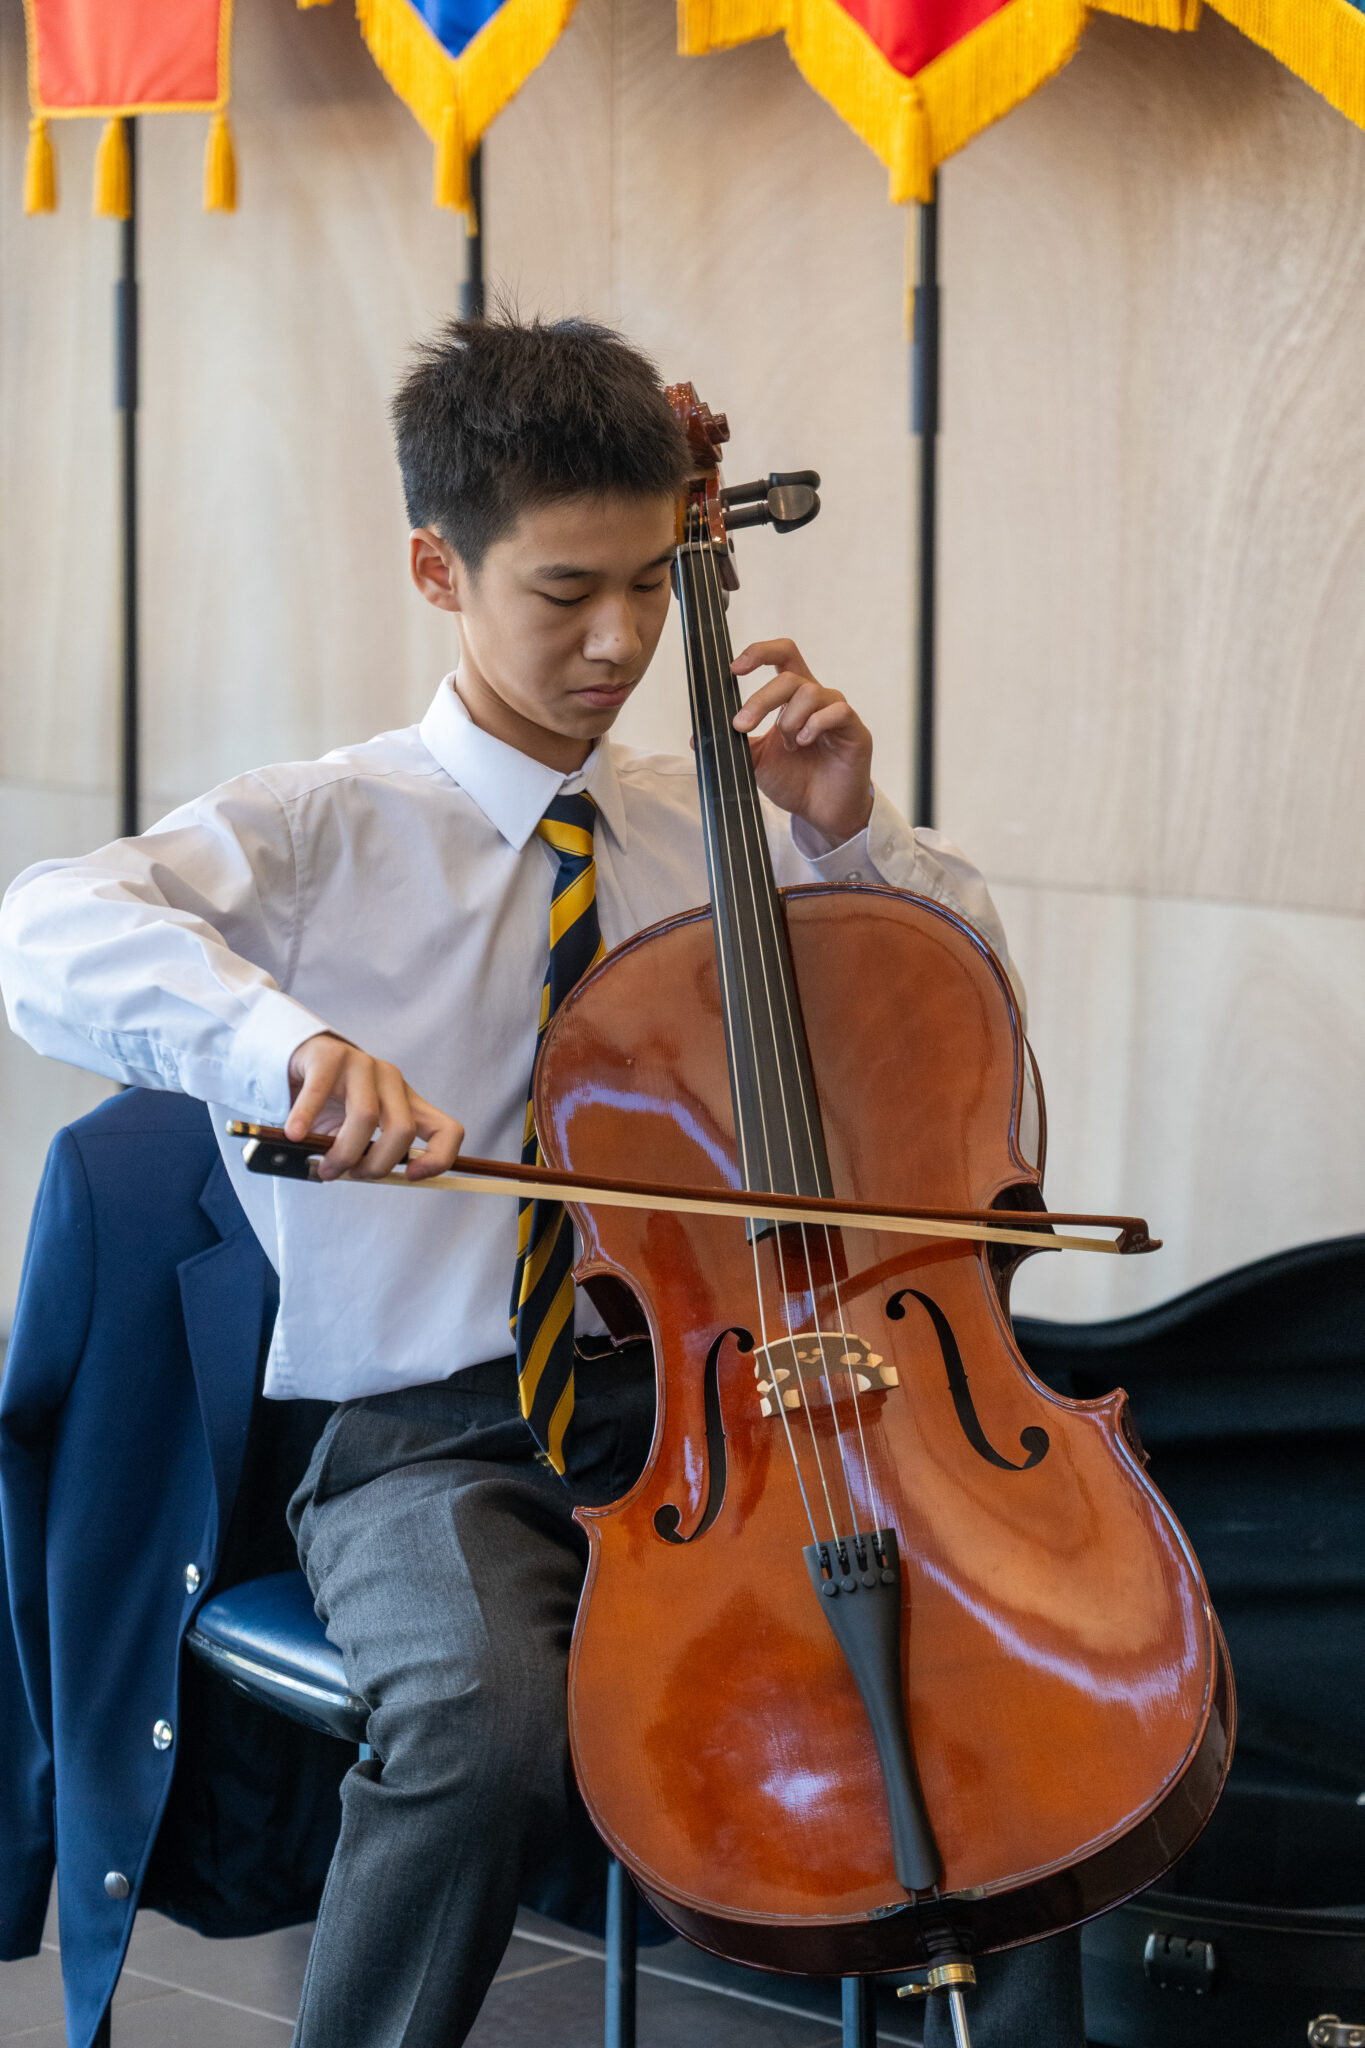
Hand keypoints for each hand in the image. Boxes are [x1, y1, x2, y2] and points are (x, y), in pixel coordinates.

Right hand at [285, 1033, 464, 1183]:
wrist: (301, 1060)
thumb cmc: (332, 1103)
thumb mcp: (358, 1130)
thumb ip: (366, 1152)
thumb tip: (360, 1176)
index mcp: (408, 1101)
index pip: (448, 1130)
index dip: (439, 1159)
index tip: (410, 1176)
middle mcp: (391, 1080)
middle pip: (402, 1130)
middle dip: (376, 1164)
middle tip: (349, 1175)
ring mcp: (362, 1065)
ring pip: (366, 1117)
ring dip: (343, 1153)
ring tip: (324, 1168)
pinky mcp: (329, 1057)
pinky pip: (319, 1094)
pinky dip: (306, 1119)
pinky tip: (295, 1135)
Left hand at [730, 641, 872, 845]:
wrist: (822, 812)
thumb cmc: (795, 781)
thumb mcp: (756, 761)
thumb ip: (735, 744)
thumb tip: (697, 739)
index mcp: (793, 698)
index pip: (782, 656)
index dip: (759, 653)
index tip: (735, 668)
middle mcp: (816, 698)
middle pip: (789, 675)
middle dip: (760, 700)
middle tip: (742, 725)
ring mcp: (837, 712)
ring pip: (809, 692)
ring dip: (789, 719)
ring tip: (788, 746)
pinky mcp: (855, 730)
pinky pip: (837, 711)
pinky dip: (814, 724)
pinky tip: (803, 742)